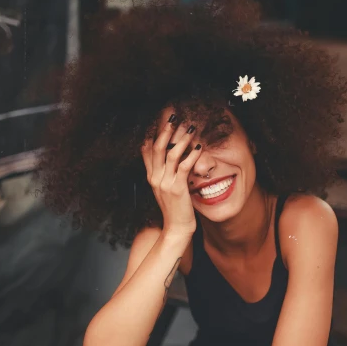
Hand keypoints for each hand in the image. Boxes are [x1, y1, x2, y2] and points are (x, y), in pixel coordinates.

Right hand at [141, 115, 202, 235]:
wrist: (176, 228)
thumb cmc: (175, 209)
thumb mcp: (166, 189)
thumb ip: (165, 174)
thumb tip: (171, 158)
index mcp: (151, 177)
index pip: (146, 150)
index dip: (151, 133)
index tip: (158, 119)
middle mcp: (155, 178)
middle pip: (156, 147)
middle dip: (165, 130)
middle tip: (174, 117)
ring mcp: (165, 183)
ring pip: (170, 154)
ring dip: (181, 139)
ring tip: (190, 128)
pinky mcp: (177, 188)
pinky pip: (184, 167)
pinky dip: (192, 155)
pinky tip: (200, 147)